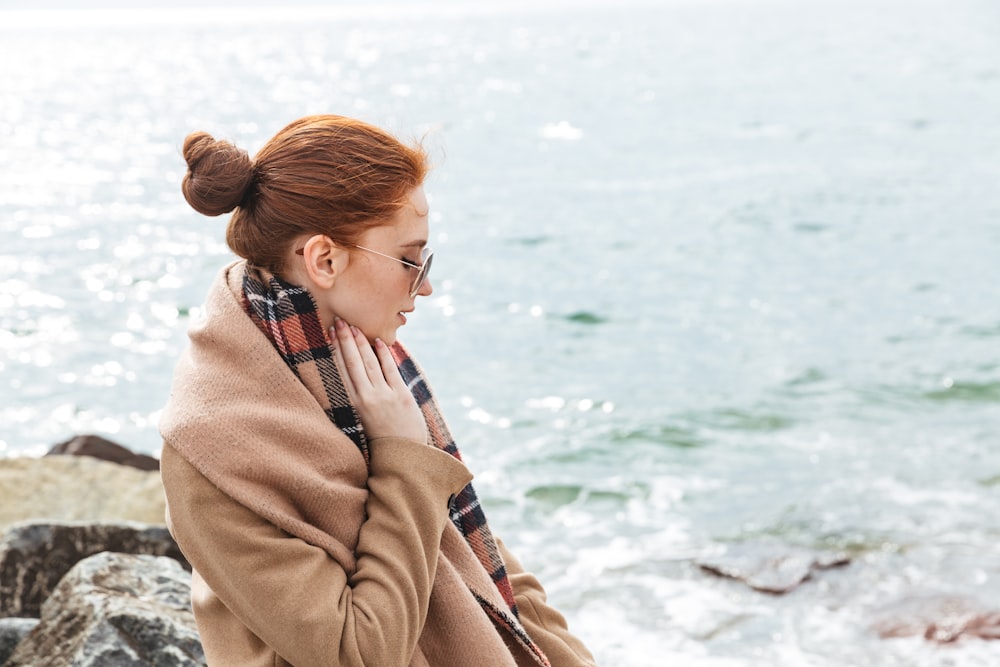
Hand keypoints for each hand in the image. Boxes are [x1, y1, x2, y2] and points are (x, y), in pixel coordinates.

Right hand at [331, 317, 426, 444]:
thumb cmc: (380, 438)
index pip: (340, 371)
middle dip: (345, 340)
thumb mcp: (361, 420)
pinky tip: (378, 341)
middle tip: (338, 321)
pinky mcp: (401, 395)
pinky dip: (384, 354)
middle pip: (353, 363)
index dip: (335, 351)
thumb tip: (347, 377)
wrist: (403, 455)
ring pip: (370, 363)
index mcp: (353, 405)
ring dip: (361, 343)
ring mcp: (384, 396)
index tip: (329, 334)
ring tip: (353, 327)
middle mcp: (366, 398)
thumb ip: (355, 400)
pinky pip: (390, 369)